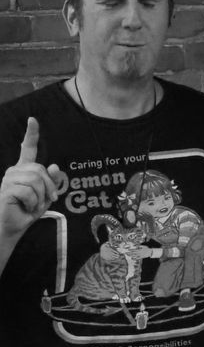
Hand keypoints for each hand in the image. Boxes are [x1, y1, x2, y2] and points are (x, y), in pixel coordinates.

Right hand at [0, 118, 59, 238]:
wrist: (12, 227)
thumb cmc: (28, 211)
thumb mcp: (46, 195)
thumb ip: (53, 180)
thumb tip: (55, 165)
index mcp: (24, 169)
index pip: (28, 149)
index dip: (31, 134)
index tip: (33, 119)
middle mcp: (15, 171)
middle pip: (41, 170)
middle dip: (49, 187)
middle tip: (46, 201)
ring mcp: (8, 179)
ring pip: (36, 180)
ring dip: (41, 197)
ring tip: (33, 205)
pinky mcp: (6, 190)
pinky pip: (29, 191)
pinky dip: (33, 202)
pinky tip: (26, 207)